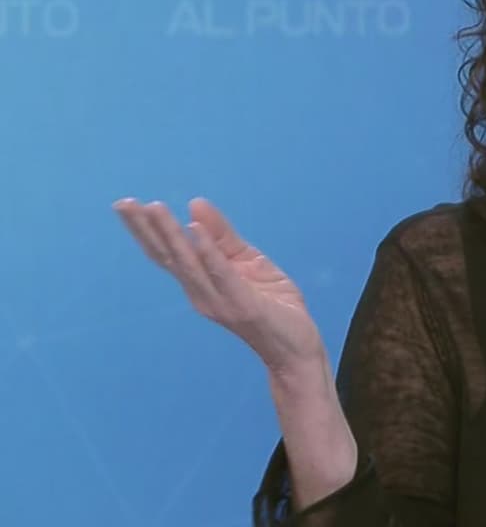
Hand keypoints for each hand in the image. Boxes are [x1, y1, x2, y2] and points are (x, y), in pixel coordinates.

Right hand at [112, 196, 326, 374]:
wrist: (296, 346)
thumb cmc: (272, 302)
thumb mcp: (247, 259)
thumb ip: (222, 235)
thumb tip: (194, 203)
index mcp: (200, 282)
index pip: (166, 252)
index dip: (145, 230)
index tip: (124, 204)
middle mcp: (200, 293)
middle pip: (168, 257)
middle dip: (145, 229)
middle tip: (124, 203)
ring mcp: (218, 301)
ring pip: (189, 263)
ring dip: (171, 234)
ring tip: (154, 208)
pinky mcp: (242, 305)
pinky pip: (221, 274)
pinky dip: (207, 252)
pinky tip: (195, 231)